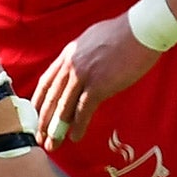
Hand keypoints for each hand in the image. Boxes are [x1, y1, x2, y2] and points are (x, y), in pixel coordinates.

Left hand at [33, 17, 160, 147]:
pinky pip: (83, 111)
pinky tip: (75, 137)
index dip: (39, 102)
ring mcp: (83, 76)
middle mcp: (71, 65)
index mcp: (68, 54)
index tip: (35, 116)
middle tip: (39, 138)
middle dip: (43, 122)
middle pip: (51, 98)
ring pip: (63, 108)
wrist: (141, 31)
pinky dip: (78, 126)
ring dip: (56, 129)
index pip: (46, 82)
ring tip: (53, 144)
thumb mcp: (92, 39)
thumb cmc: (124, 33)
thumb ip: (81, 55)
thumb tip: (81, 68)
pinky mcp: (99, 86)